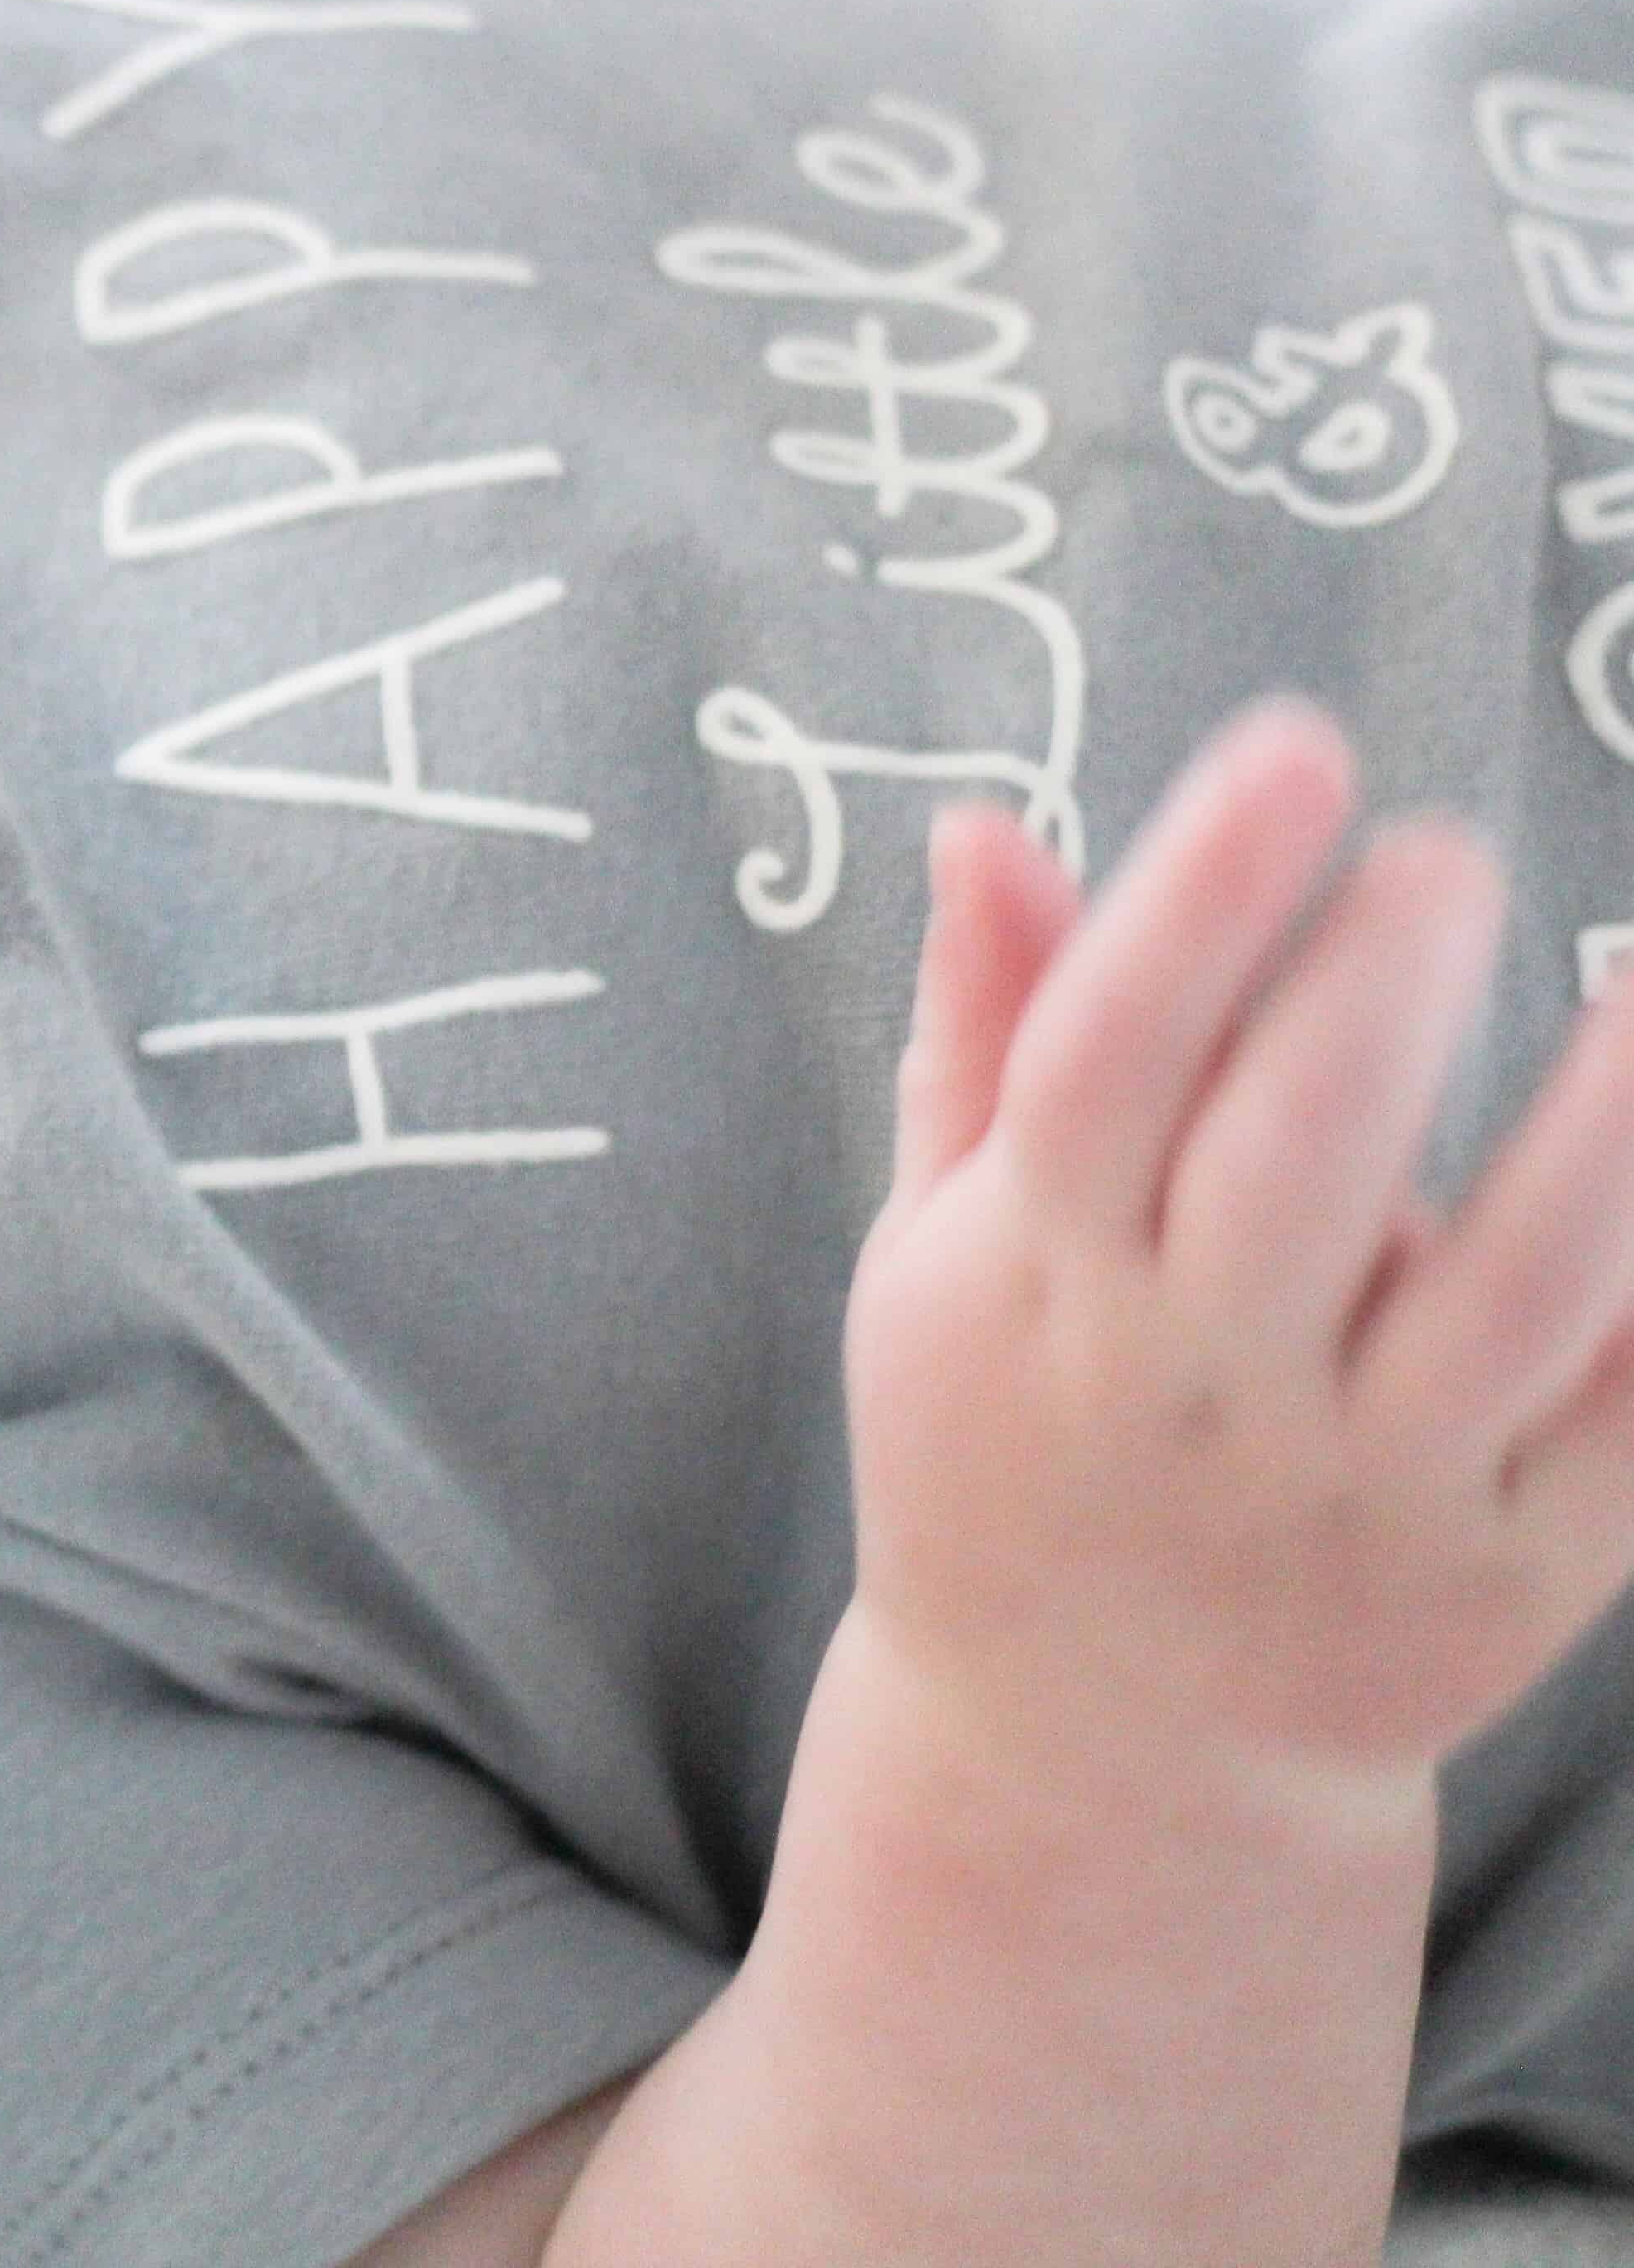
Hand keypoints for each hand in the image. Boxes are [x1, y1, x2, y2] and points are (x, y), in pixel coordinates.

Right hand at [843, 698, 1633, 1804]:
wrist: (1089, 1763)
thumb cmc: (1014, 1442)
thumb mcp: (944, 1249)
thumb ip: (986, 1030)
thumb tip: (985, 820)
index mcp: (1041, 1283)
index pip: (1107, 1063)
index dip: (1200, 898)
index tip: (1299, 749)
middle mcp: (1196, 1386)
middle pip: (1293, 1164)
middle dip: (1376, 987)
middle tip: (1444, 860)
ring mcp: (1366, 1488)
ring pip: (1512, 1299)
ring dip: (1604, 1133)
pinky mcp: (1520, 1570)